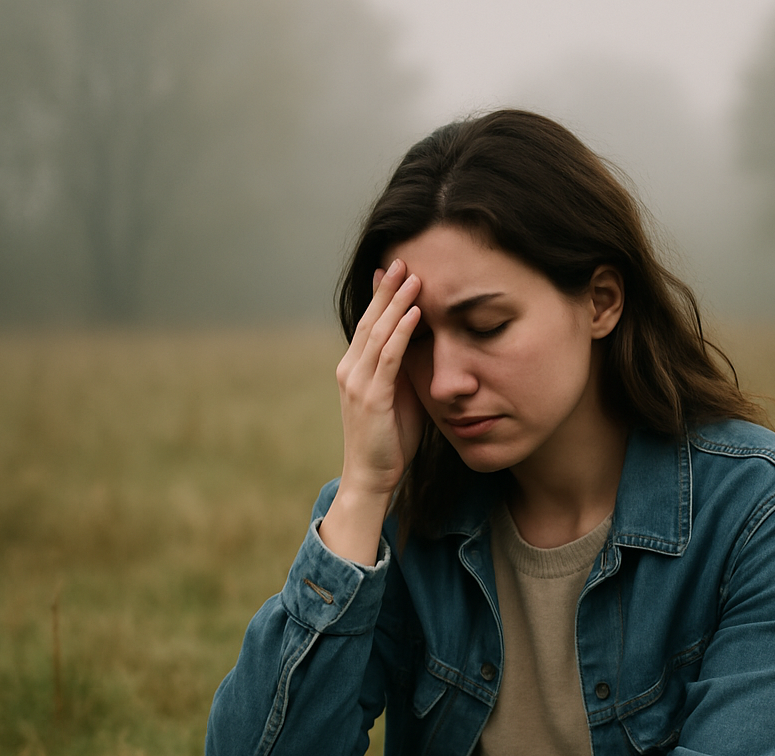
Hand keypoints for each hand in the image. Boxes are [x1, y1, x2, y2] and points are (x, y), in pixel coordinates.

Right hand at [319, 260, 425, 563]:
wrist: (371, 477)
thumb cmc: (389, 441)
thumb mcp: (398, 398)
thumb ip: (404, 372)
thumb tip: (424, 348)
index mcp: (355, 369)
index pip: (369, 324)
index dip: (381, 296)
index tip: (396, 269)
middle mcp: (350, 370)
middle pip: (370, 320)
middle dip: (387, 289)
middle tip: (404, 257)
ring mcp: (358, 382)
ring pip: (378, 332)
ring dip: (396, 302)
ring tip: (413, 276)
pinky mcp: (371, 396)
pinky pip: (388, 357)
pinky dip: (401, 332)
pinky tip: (414, 313)